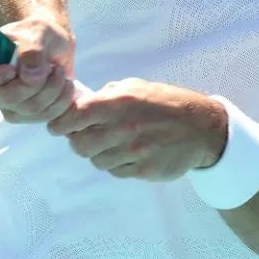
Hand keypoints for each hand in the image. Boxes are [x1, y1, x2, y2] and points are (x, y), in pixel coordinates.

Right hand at [0, 15, 76, 123]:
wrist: (56, 46)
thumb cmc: (40, 34)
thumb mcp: (39, 30)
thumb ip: (32, 49)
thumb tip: (29, 77)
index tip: (12, 68)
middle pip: (3, 97)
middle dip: (35, 84)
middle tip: (53, 67)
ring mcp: (7, 103)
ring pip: (27, 109)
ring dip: (52, 90)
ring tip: (60, 72)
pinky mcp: (25, 114)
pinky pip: (43, 117)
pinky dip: (60, 102)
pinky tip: (65, 86)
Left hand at [46, 78, 226, 180]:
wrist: (201, 127)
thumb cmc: (165, 102)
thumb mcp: (136, 87)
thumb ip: (107, 95)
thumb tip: (80, 103)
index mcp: (118, 103)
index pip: (75, 116)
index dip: (60, 122)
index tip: (56, 125)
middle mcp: (123, 128)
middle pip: (79, 144)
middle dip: (78, 139)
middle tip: (85, 134)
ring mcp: (133, 152)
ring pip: (96, 160)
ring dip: (98, 153)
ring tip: (111, 142)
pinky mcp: (143, 170)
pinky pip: (116, 171)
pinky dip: (116, 164)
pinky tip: (126, 152)